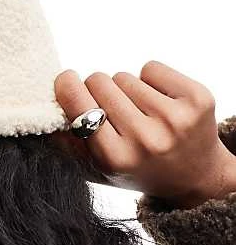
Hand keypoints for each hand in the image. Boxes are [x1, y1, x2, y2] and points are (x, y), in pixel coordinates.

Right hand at [52, 61, 235, 207]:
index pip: (80, 106)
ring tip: (137, 112)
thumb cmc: (138, 169)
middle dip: (96, 88)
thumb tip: (46, 108)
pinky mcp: (197, 98)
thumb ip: (67, 143)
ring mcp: (175, 118)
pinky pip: (151, 68)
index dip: (68, 87)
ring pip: (125, 76)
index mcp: (116, 158)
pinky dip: (149, 79)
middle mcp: (146, 139)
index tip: (65, 80)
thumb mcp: (97, 169)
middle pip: (99, 81)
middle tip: (108, 106)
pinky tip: (157, 102)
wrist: (196, 177)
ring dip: (124, 88)